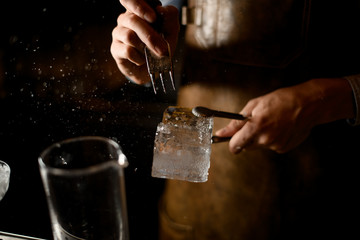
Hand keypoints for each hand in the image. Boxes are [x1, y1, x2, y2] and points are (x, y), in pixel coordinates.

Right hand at [111, 0, 179, 83]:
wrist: (154, 68)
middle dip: (150, 36)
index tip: (153, 18)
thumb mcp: (171, 31)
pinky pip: (127, 51)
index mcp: (138, 10)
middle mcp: (126, 19)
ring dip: (145, 48)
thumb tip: (160, 10)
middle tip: (163, 49)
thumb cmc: (161, 46)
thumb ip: (169, 17)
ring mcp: (118, 33)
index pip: (129, 0)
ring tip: (152, 55)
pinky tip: (142, 60)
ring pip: (129, 36)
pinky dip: (139, 58)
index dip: (138, 6)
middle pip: (133, 20)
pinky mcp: (115, 48)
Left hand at [215, 78, 354, 153]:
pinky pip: (270, 146)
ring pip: (259, 146)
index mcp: (256, 127)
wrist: (309, 104)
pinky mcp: (284, 149)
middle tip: (256, 123)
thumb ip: (236, 122)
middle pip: (246, 146)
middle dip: (246, 137)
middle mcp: (265, 139)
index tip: (231, 138)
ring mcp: (275, 146)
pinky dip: (272, 139)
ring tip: (271, 122)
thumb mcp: (255, 105)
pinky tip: (280, 127)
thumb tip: (222, 133)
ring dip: (260, 137)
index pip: (235, 146)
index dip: (231, 142)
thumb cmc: (281, 100)